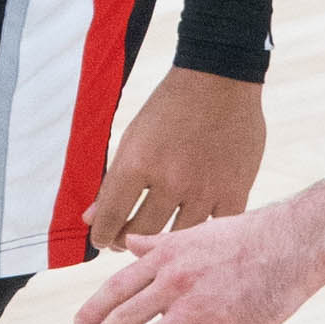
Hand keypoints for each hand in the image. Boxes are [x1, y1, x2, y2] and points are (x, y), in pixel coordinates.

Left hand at [71, 201, 320, 323]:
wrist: (290, 245)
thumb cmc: (245, 238)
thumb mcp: (194, 233)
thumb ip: (158, 243)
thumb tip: (130, 243)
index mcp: (165, 256)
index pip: (118, 287)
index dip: (94, 308)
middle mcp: (173, 281)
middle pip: (124, 318)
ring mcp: (194, 306)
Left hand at [84, 67, 263, 250]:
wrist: (220, 79)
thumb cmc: (170, 106)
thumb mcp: (133, 137)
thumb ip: (112, 182)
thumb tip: (90, 218)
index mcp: (138, 163)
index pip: (110, 218)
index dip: (101, 235)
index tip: (102, 239)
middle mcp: (170, 180)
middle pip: (141, 234)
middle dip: (126, 242)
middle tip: (124, 240)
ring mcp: (204, 189)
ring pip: (176, 239)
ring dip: (160, 244)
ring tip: (152, 239)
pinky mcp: (234, 191)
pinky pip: (212, 231)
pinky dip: (198, 235)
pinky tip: (188, 230)